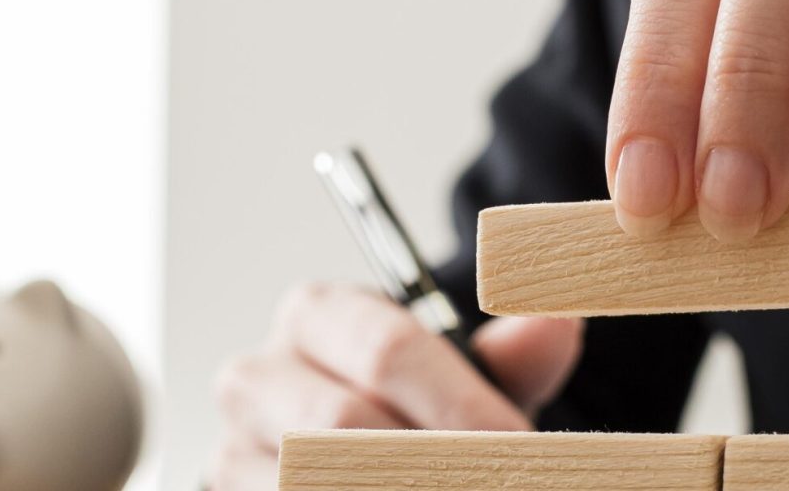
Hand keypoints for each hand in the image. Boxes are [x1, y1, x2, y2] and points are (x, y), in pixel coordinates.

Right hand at [208, 282, 582, 490]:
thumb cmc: (418, 408)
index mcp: (318, 315)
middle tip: (492, 479)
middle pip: (345, 423)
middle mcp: (259, 375)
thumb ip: (515, 355)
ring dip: (394, 486)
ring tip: (455, 486)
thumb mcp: (470, 378)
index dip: (460, 403)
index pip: (388, 348)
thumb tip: (555, 325)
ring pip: (313, 478)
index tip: (515, 445)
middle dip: (431, 462)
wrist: (368, 453)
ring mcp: (233, 447)